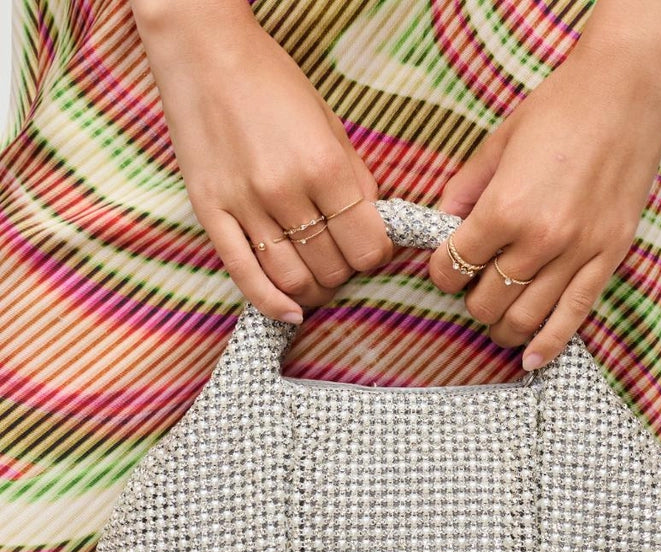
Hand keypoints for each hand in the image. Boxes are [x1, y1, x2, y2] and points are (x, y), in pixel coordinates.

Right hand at [132, 1, 393, 323]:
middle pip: (332, 269)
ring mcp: (244, 207)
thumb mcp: (332, 125)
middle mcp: (285, 193)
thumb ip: (357, 181)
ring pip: (293, 281)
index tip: (372, 248)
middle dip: (347, 271)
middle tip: (343, 256)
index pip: (368, 247)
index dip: (377, 255)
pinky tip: (292, 312)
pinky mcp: (210, 214)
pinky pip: (245, 277)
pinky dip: (273, 304)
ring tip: (320, 277)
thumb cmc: (274, 83)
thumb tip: (374, 226)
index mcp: (324, 167)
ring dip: (316, 290)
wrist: (203, 50)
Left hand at [427, 19, 660, 369]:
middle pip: (486, 303)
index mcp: (504, 209)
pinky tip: (532, 360)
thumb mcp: (497, 142)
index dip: (441, 272)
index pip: (454, 267)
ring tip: (496, 321)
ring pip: (525, 320)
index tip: (445, 266)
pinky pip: (574, 316)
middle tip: (473, 286)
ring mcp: (578, 253)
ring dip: (501, 328)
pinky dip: (549, 344)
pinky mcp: (609, 258)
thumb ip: (465, 190)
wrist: (628, 88)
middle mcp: (539, 240)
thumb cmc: (561, 107)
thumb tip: (442, 223)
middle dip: (470, 300)